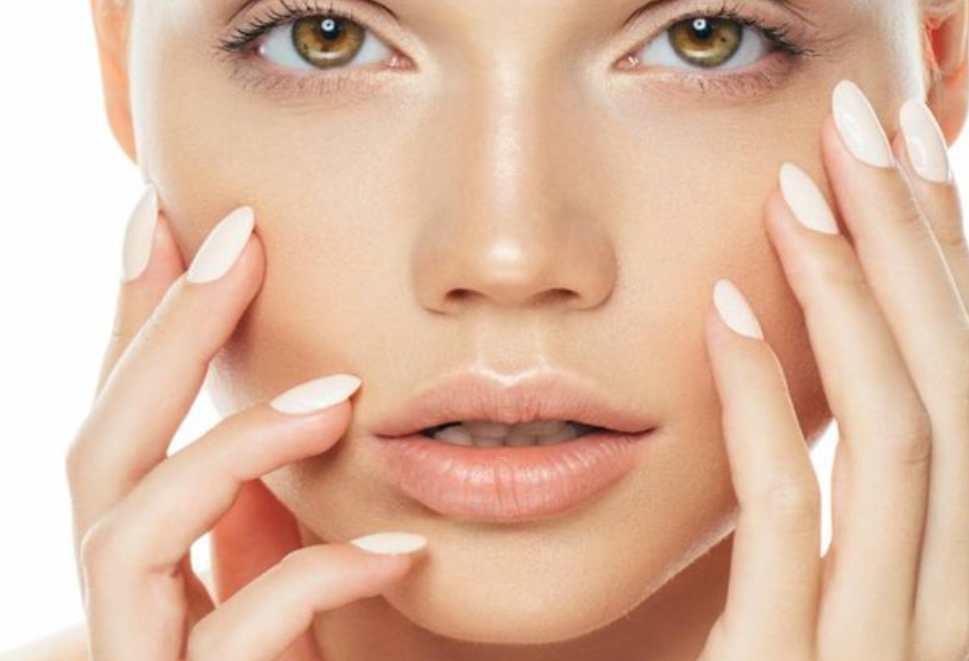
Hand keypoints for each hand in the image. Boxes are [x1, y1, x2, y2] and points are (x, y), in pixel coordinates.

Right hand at [65, 196, 426, 660]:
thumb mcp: (291, 599)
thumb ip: (265, 526)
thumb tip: (295, 414)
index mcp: (147, 568)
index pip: (125, 424)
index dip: (136, 321)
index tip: (171, 215)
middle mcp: (121, 611)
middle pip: (99, 451)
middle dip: (161, 334)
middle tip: (236, 235)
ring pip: (129, 532)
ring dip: (234, 447)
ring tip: (341, 397)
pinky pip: (231, 639)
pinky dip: (315, 578)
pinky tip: (403, 550)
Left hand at [700, 79, 968, 660]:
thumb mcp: (834, 592)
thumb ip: (850, 503)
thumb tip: (828, 366)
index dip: (950, 259)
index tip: (907, 157)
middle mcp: (966, 606)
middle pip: (960, 384)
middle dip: (917, 239)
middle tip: (867, 124)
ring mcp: (900, 649)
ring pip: (905, 431)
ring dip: (856, 288)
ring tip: (802, 183)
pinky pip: (794, 514)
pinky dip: (766, 397)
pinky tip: (729, 306)